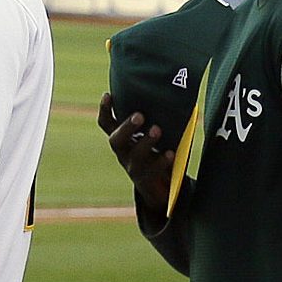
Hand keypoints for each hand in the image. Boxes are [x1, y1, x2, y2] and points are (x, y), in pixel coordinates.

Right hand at [104, 93, 174, 208]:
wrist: (159, 189)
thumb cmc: (157, 151)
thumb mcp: (153, 134)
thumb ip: (157, 118)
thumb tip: (176, 93)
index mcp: (123, 139)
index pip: (107, 124)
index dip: (105, 110)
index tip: (108, 95)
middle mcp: (124, 152)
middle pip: (116, 140)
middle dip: (127, 127)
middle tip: (139, 115)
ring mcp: (133, 167)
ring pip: (136, 156)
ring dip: (146, 142)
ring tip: (157, 130)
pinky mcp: (147, 180)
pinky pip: (153, 171)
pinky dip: (162, 161)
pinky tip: (171, 153)